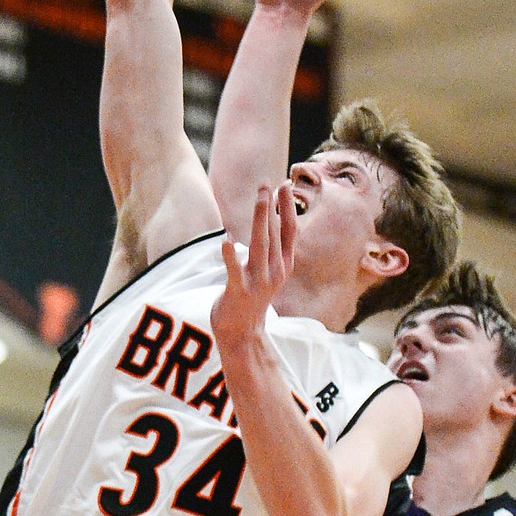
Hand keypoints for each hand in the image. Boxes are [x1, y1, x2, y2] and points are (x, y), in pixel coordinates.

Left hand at [212, 183, 296, 354]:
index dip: (288, 208)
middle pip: (276, 234)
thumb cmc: (253, 296)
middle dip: (272, 207)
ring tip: (260, 199)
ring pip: (261, 245)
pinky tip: (226, 239)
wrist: (243, 331)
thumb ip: (274, 248)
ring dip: (260, 220)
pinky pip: (234, 271)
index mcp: (284, 265)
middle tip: (267, 183)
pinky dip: (231, 255)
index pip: (290, 231)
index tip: (284, 184)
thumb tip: (272, 219)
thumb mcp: (270, 272)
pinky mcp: (239, 291)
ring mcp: (258, 282)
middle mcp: (275, 271)